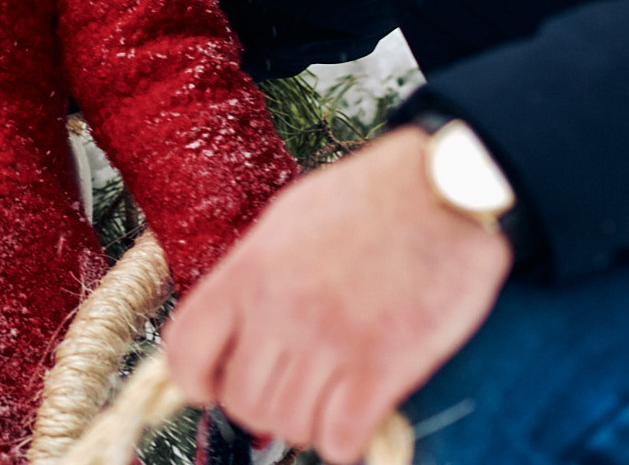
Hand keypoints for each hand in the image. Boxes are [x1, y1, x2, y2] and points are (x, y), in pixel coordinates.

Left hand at [162, 127, 509, 462]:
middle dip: (262, 406)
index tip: (213, 385)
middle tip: (290, 390)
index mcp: (250, 270)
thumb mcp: (288, 220)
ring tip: (327, 398)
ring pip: (289, 427)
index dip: (196, 379)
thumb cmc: (369, 198)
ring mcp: (330, 340)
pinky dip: (344, 441)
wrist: (443, 189)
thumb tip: (233, 323)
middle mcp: (281, 309)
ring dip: (306, 424)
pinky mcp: (382, 367)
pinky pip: (340, 439)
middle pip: (240, 400)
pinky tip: (356, 416)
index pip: (185, 348)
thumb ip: (255, 275)